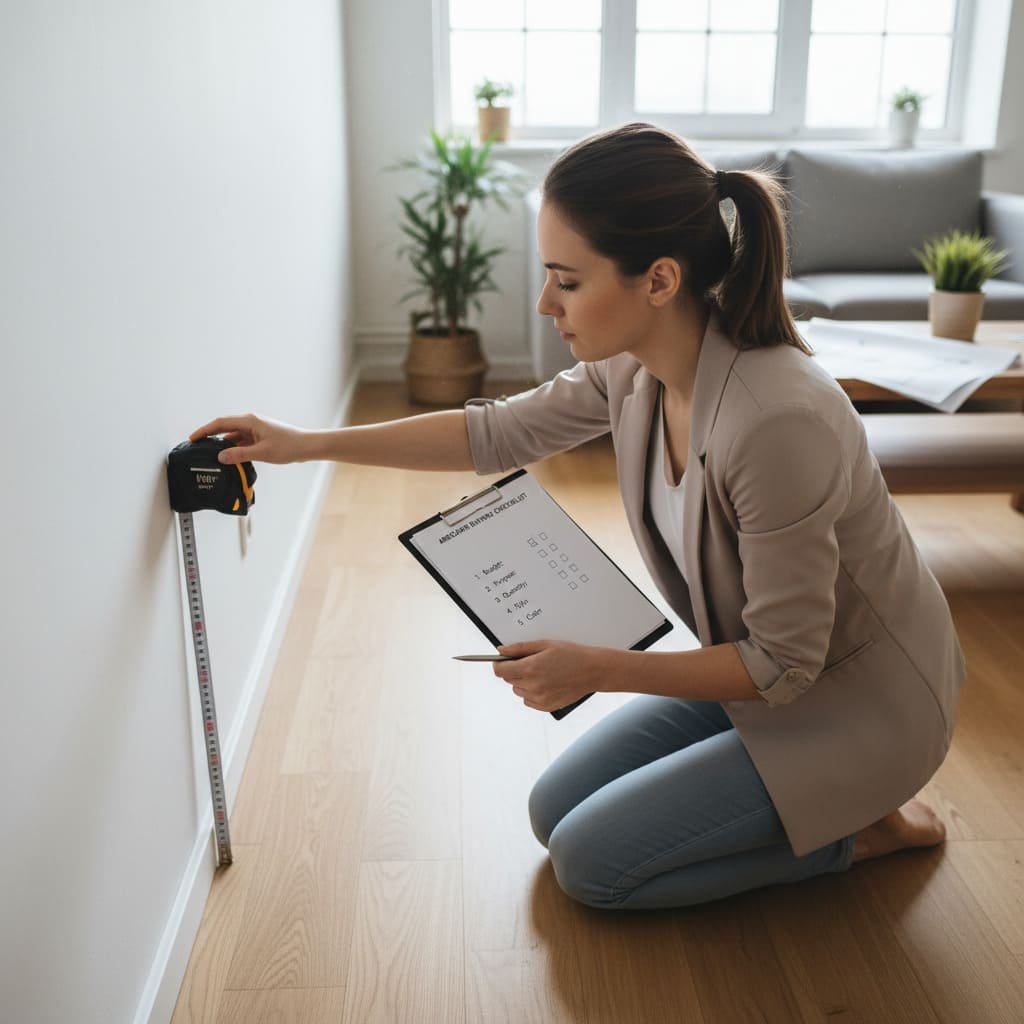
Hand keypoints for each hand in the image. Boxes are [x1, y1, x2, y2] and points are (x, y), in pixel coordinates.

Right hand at [188, 413, 312, 465]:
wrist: (307, 446)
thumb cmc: (289, 446)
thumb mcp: (262, 452)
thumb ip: (240, 454)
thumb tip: (220, 456)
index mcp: (249, 421)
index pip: (220, 423)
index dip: (204, 430)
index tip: (193, 438)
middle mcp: (251, 422)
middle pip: (224, 427)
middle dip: (210, 436)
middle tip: (196, 446)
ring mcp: (255, 430)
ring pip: (233, 436)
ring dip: (222, 444)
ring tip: (210, 454)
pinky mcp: (260, 437)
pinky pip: (242, 442)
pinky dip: (234, 448)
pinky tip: (229, 458)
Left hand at [492, 639, 614, 712]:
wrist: (593, 670)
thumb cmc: (571, 654)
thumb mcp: (545, 644)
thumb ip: (520, 648)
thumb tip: (501, 651)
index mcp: (530, 668)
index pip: (500, 671)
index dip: (499, 664)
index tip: (503, 660)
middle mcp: (532, 686)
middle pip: (508, 679)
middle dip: (514, 670)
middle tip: (531, 662)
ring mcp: (539, 698)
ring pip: (518, 690)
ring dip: (523, 682)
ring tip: (541, 672)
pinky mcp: (546, 706)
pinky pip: (528, 700)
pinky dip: (532, 692)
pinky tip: (546, 682)